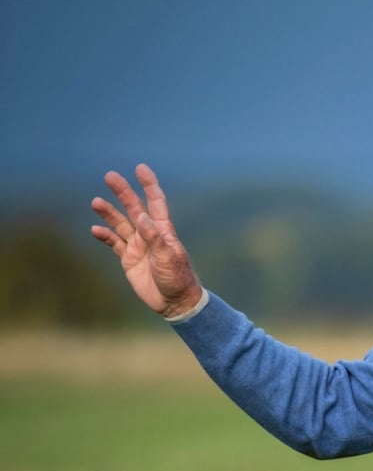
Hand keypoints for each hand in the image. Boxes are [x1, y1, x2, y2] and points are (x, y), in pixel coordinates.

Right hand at [90, 164, 202, 317]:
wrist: (174, 302)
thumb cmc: (177, 278)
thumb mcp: (168, 257)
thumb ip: (155, 238)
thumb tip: (142, 217)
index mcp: (163, 231)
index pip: (156, 202)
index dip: (149, 185)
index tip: (140, 168)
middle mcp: (149, 234)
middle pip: (134, 208)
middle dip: (123, 192)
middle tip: (110, 176)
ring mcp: (138, 246)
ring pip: (120, 224)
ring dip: (108, 213)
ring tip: (95, 202)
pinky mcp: (128, 259)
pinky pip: (114, 243)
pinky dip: (104, 236)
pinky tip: (95, 229)